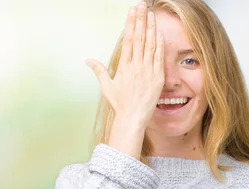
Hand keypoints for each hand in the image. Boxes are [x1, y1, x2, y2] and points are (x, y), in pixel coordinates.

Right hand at [86, 2, 163, 127]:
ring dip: (151, 28)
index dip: (131, 24)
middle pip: (139, 38)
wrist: (133, 117)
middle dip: (140, 20)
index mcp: (124, 66)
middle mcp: (136, 66)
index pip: (128, 39)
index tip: (132, 12)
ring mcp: (147, 71)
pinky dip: (160, 45)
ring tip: (152, 14)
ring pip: (150, 45)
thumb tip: (88, 60)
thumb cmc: (120, 103)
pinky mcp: (157, 77)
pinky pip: (159, 58)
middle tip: (142, 5)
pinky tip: (160, 33)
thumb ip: (99, 70)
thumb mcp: (107, 86)